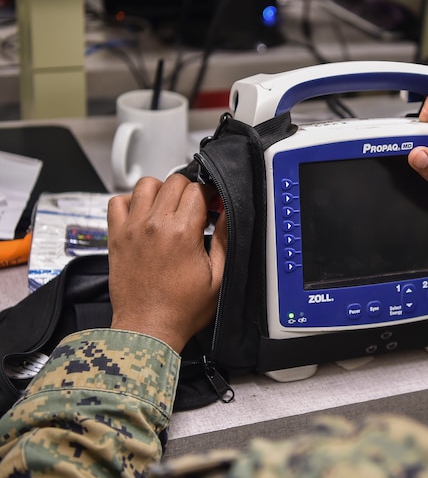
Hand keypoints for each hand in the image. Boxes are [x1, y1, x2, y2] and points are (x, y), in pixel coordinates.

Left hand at [106, 174, 226, 352]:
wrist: (148, 328)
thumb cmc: (182, 309)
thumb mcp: (219, 278)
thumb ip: (226, 241)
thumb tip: (227, 214)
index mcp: (184, 233)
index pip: (198, 190)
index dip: (210, 195)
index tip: (213, 207)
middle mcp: (156, 225)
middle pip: (174, 182)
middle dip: (189, 190)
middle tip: (195, 209)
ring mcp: (133, 229)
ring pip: (146, 185)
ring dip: (161, 191)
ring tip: (169, 208)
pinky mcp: (116, 238)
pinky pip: (117, 202)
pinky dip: (130, 202)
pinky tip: (143, 215)